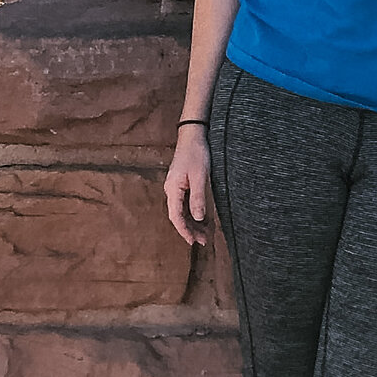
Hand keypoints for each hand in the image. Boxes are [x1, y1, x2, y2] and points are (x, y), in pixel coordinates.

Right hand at [165, 124, 212, 244]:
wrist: (193, 135)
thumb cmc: (196, 153)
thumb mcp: (200, 176)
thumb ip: (198, 197)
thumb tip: (198, 218)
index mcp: (173, 188)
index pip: (176, 216)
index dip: (184, 230)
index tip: (193, 241)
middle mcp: (171, 190)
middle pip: (179, 216)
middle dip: (190, 229)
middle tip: (203, 241)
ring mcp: (176, 187)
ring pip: (182, 211)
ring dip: (193, 223)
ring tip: (205, 234)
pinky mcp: (182, 184)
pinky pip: (186, 203)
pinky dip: (193, 213)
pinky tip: (203, 219)